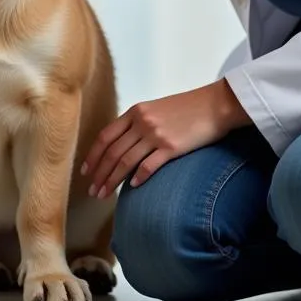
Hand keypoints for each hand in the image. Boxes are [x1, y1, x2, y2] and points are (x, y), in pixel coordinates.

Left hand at [81, 80, 249, 197]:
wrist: (215, 105)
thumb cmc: (186, 109)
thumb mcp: (155, 110)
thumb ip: (137, 124)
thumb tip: (121, 146)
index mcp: (134, 112)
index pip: (105, 137)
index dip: (92, 155)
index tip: (85, 171)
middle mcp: (141, 122)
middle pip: (112, 152)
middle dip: (99, 174)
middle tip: (92, 191)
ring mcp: (155, 135)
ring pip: (125, 162)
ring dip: (112, 181)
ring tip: (104, 195)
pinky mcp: (172, 147)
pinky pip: (148, 166)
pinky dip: (138, 178)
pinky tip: (131, 188)